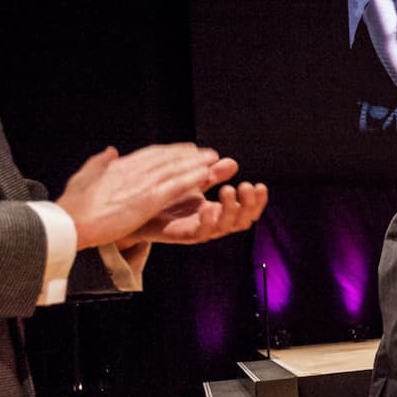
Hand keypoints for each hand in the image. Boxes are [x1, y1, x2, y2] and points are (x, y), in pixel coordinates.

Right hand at [56, 144, 223, 249]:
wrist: (70, 222)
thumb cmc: (73, 205)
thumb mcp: (84, 177)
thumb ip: (100, 162)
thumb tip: (111, 150)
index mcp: (119, 167)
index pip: (150, 155)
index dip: (170, 152)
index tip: (185, 149)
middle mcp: (132, 171)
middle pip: (166, 158)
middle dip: (189, 155)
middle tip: (207, 153)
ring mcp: (140, 184)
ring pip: (174, 169)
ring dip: (196, 163)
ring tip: (214, 160)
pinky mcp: (146, 200)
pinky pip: (175, 186)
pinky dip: (191, 179)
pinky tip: (205, 176)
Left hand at [119, 180, 267, 247]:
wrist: (136, 210)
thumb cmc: (164, 198)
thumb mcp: (192, 182)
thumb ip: (212, 174)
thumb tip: (232, 162)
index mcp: (217, 210)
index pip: (246, 210)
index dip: (257, 201)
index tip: (260, 186)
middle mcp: (212, 222)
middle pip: (242, 221)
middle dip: (249, 205)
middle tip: (248, 187)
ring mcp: (199, 229)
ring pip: (225, 227)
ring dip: (231, 209)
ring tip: (228, 190)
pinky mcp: (183, 234)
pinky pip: (201, 233)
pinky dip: (208, 222)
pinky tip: (208, 208)